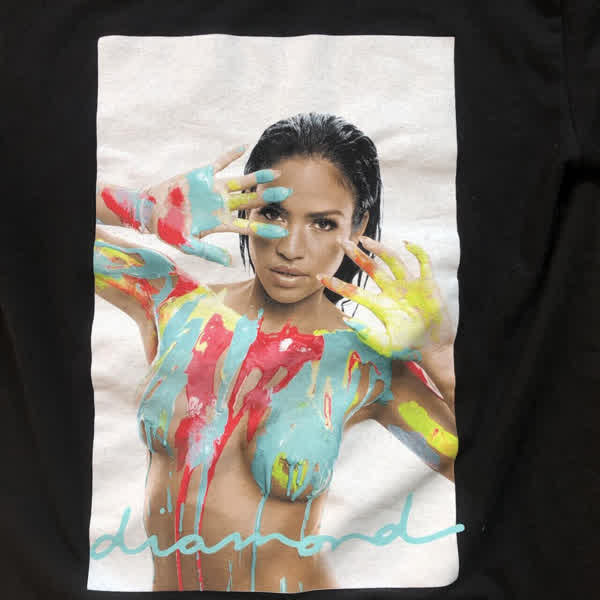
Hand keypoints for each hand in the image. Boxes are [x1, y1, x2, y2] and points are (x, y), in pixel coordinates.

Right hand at [144, 146, 292, 265]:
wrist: (152, 212)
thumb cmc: (170, 231)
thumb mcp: (189, 245)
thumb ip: (210, 253)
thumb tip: (230, 263)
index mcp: (221, 223)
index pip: (248, 226)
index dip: (266, 227)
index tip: (284, 228)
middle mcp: (222, 205)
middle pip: (250, 201)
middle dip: (269, 198)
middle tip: (289, 195)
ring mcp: (214, 189)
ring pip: (241, 182)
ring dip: (257, 178)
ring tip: (275, 174)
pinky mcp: (203, 175)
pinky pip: (220, 163)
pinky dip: (230, 155)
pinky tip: (244, 147)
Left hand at [316, 236, 453, 359]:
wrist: (434, 350)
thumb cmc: (409, 348)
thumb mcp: (384, 344)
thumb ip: (366, 333)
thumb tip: (345, 319)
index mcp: (379, 305)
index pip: (354, 291)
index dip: (336, 284)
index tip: (319, 277)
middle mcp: (392, 292)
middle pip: (371, 268)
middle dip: (356, 255)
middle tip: (342, 242)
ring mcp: (409, 286)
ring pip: (392, 261)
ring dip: (379, 249)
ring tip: (365, 240)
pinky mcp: (427, 284)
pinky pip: (423, 262)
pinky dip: (417, 251)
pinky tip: (406, 244)